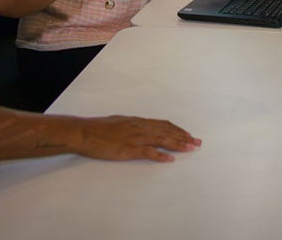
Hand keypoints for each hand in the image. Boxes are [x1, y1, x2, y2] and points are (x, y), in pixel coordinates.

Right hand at [72, 115, 200, 162]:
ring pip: (162, 139)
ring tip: (190, 148)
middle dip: (184, 137)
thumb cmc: (98, 128)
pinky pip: (148, 152)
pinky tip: (170, 159)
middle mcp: (139, 127)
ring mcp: (135, 138)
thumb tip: (139, 127)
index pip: (163, 124)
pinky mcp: (128, 149)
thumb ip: (131, 126)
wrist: (84, 132)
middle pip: (167, 131)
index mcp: (137, 121)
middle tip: (197, 142)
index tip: (188, 134)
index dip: (177, 130)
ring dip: (178, 144)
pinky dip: (160, 156)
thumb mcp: (119, 122)